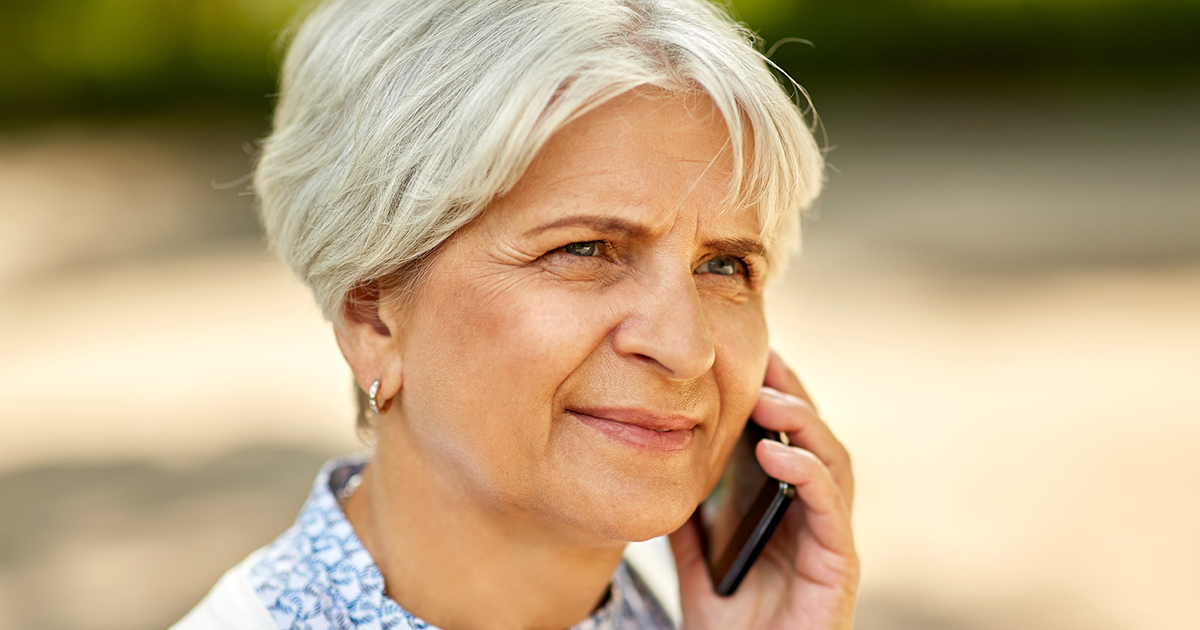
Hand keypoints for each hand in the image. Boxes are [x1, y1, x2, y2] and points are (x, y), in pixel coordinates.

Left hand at [669, 351, 858, 628]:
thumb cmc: (730, 626)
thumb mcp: (696, 560)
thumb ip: (687, 517)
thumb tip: (658, 468)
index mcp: (787, 510)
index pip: (790, 439)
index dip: (777, 395)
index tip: (750, 357)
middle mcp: (816, 518)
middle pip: (816, 440)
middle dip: (794, 395)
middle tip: (766, 358)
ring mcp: (830, 540)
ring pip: (834, 464)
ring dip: (804, 424)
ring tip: (768, 399)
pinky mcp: (838, 567)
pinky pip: (830, 510)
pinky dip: (808, 474)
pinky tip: (777, 452)